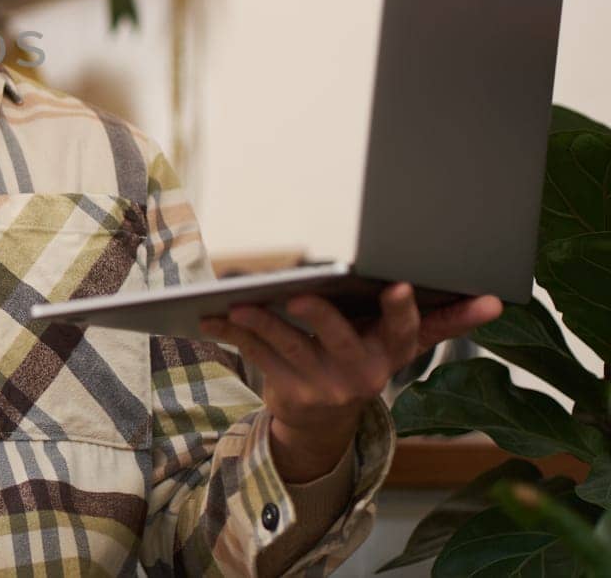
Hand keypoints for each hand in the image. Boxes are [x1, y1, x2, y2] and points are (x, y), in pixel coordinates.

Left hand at [200, 283, 502, 481]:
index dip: (401, 309)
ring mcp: (325, 386)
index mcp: (392, 352)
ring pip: (290, 349)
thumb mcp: (400, 343)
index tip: (398, 286)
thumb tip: (497, 302)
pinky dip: (233, 335)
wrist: (323, 423)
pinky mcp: (290, 393)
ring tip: (238, 302)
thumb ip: (442, 320)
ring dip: (261, 325)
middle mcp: (362, 372)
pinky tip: (211, 318)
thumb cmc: (362, 359)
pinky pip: (258, 359)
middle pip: (340, 339)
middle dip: (318, 316)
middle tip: (296, 294)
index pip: (404, 329)